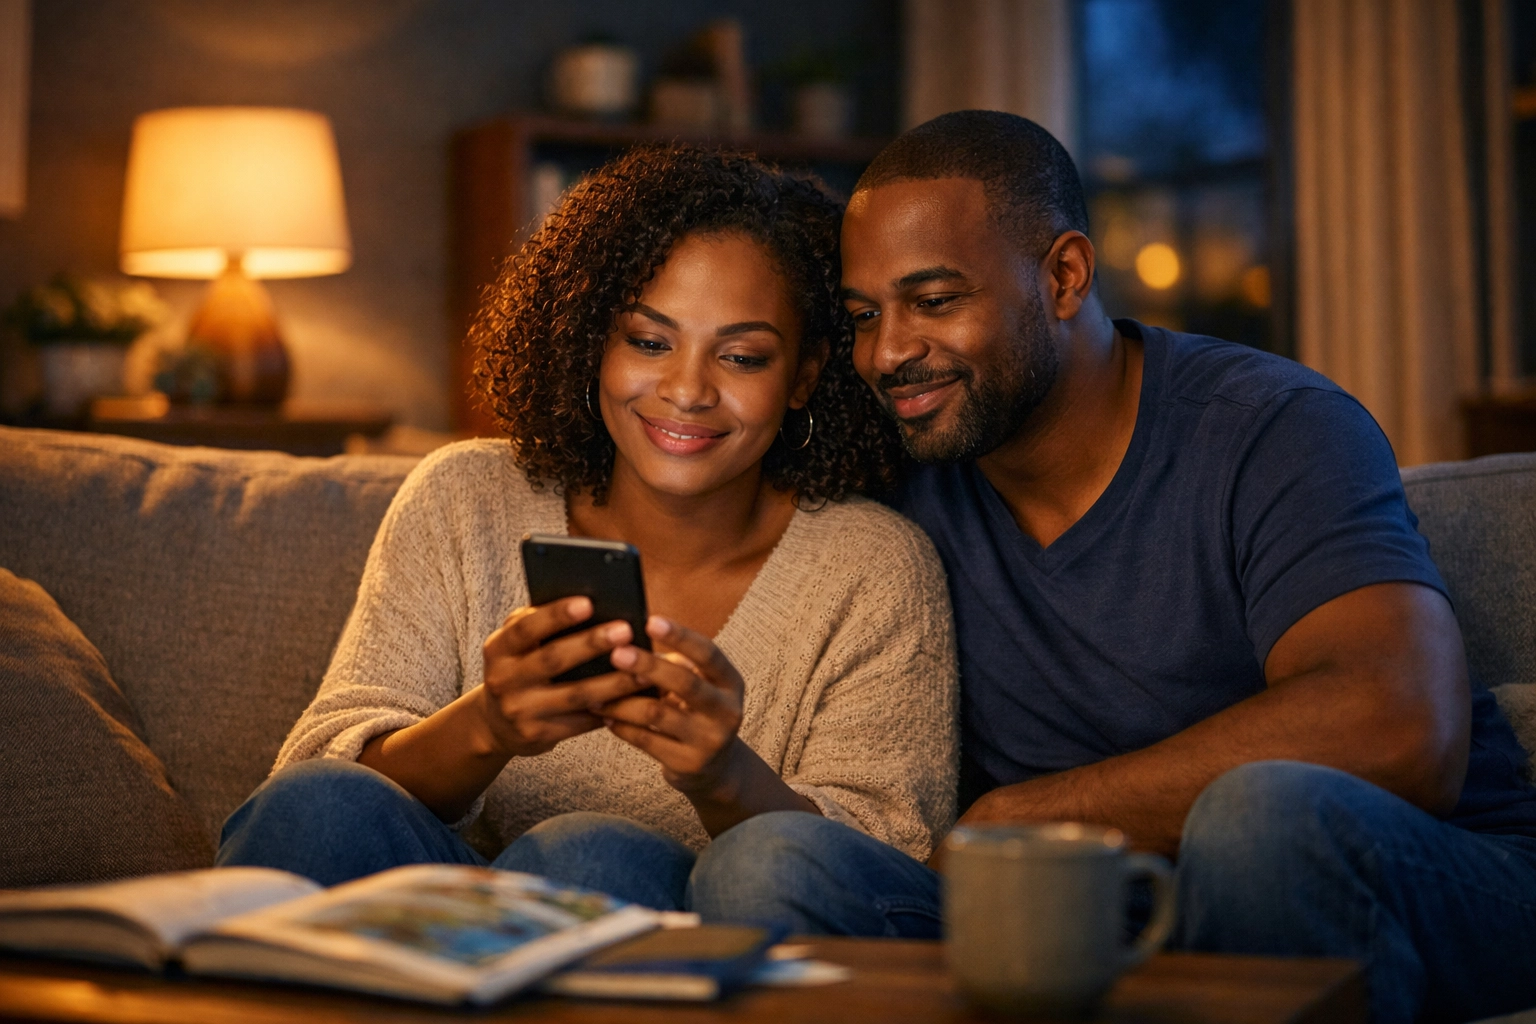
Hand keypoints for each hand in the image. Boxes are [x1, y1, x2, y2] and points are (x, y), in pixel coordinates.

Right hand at [478, 597, 652, 757]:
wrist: (497, 724)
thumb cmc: (519, 669)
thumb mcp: (515, 645)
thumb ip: (538, 622)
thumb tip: (588, 603)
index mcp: (498, 648)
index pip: (526, 627)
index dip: (556, 615)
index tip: (588, 603)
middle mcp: (503, 680)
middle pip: (553, 659)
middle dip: (591, 644)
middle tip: (625, 630)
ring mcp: (520, 711)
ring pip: (575, 694)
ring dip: (613, 683)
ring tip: (645, 670)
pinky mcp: (538, 735)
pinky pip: (582, 721)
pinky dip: (612, 709)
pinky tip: (637, 699)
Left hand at [600, 617, 746, 797]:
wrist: (715, 768)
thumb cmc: (696, 712)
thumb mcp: (699, 686)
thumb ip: (675, 665)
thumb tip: (629, 642)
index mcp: (730, 683)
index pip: (708, 653)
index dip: (680, 636)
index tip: (650, 621)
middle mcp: (727, 711)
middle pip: (684, 683)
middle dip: (647, 666)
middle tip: (616, 653)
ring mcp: (709, 741)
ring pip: (657, 714)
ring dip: (622, 701)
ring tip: (595, 692)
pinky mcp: (687, 764)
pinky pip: (645, 740)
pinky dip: (622, 726)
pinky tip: (605, 716)